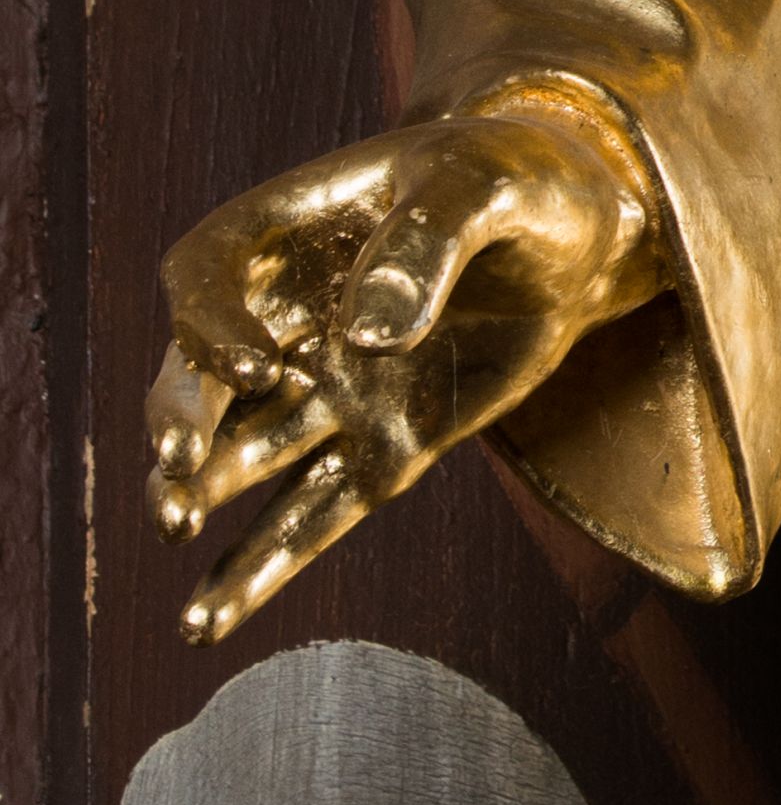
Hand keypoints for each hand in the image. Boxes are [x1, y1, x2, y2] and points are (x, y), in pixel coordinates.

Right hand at [148, 95, 667, 644]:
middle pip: (205, 377)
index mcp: (291, 233)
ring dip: (197, 498)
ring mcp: (334, 391)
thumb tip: (372, 336)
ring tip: (171, 536)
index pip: (207, 277)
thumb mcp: (487, 186)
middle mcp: (293, 319)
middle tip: (179, 478)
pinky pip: (310, 516)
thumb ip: (429, 243)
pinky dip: (258, 568)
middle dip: (182, 426)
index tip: (256, 371)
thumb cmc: (522, 182)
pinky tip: (203, 622)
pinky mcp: (384, 449)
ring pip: (244, 454)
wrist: (585, 234)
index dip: (211, 328)